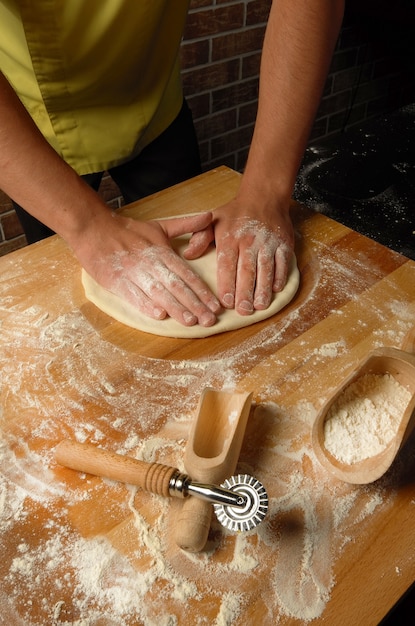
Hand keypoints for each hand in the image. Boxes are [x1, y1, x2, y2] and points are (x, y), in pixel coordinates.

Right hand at [76, 211, 220, 326]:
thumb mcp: (159, 226)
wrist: (94, 228)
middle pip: (177, 286)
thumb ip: (186, 225)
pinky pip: (133, 294)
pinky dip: (145, 304)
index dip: (202, 291)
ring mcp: (133, 272)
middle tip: (209, 320)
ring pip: (158, 292)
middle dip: (195, 304)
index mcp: (162, 252)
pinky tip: (159, 315)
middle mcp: (151, 263)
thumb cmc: (129, 231)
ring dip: (175, 308)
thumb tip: (210, 216)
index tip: (216, 305)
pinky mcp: (116, 281)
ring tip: (190, 322)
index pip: (187, 274)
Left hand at [184, 199, 293, 315]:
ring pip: (266, 268)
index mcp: (230, 237)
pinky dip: (280, 276)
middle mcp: (250, 241)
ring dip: (263, 289)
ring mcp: (269, 242)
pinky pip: (283, 262)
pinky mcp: (284, 243)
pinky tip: (275, 290)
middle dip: (245, 292)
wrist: (264, 196)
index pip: (227, 264)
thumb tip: (188, 254)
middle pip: (247, 270)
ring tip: (260, 306)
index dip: (227, 283)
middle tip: (243, 311)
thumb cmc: (235, 213)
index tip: (225, 301)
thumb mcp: (213, 220)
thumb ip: (200, 237)